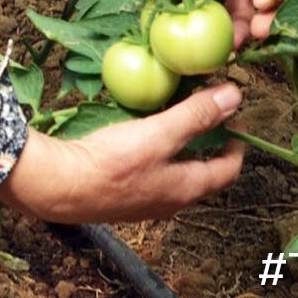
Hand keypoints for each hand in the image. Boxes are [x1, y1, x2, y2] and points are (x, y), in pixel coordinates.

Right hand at [0, 83, 244, 223]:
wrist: (62, 186)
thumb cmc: (113, 162)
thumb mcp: (158, 133)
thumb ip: (195, 115)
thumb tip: (234, 96)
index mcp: (186, 188)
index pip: (226, 171)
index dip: (236, 147)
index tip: (235, 124)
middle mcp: (169, 200)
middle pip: (199, 174)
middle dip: (205, 147)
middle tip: (203, 118)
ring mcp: (144, 201)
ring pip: (172, 175)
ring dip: (178, 151)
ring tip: (170, 123)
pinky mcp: (120, 196)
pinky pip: (148, 175)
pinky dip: (153, 155)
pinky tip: (135, 139)